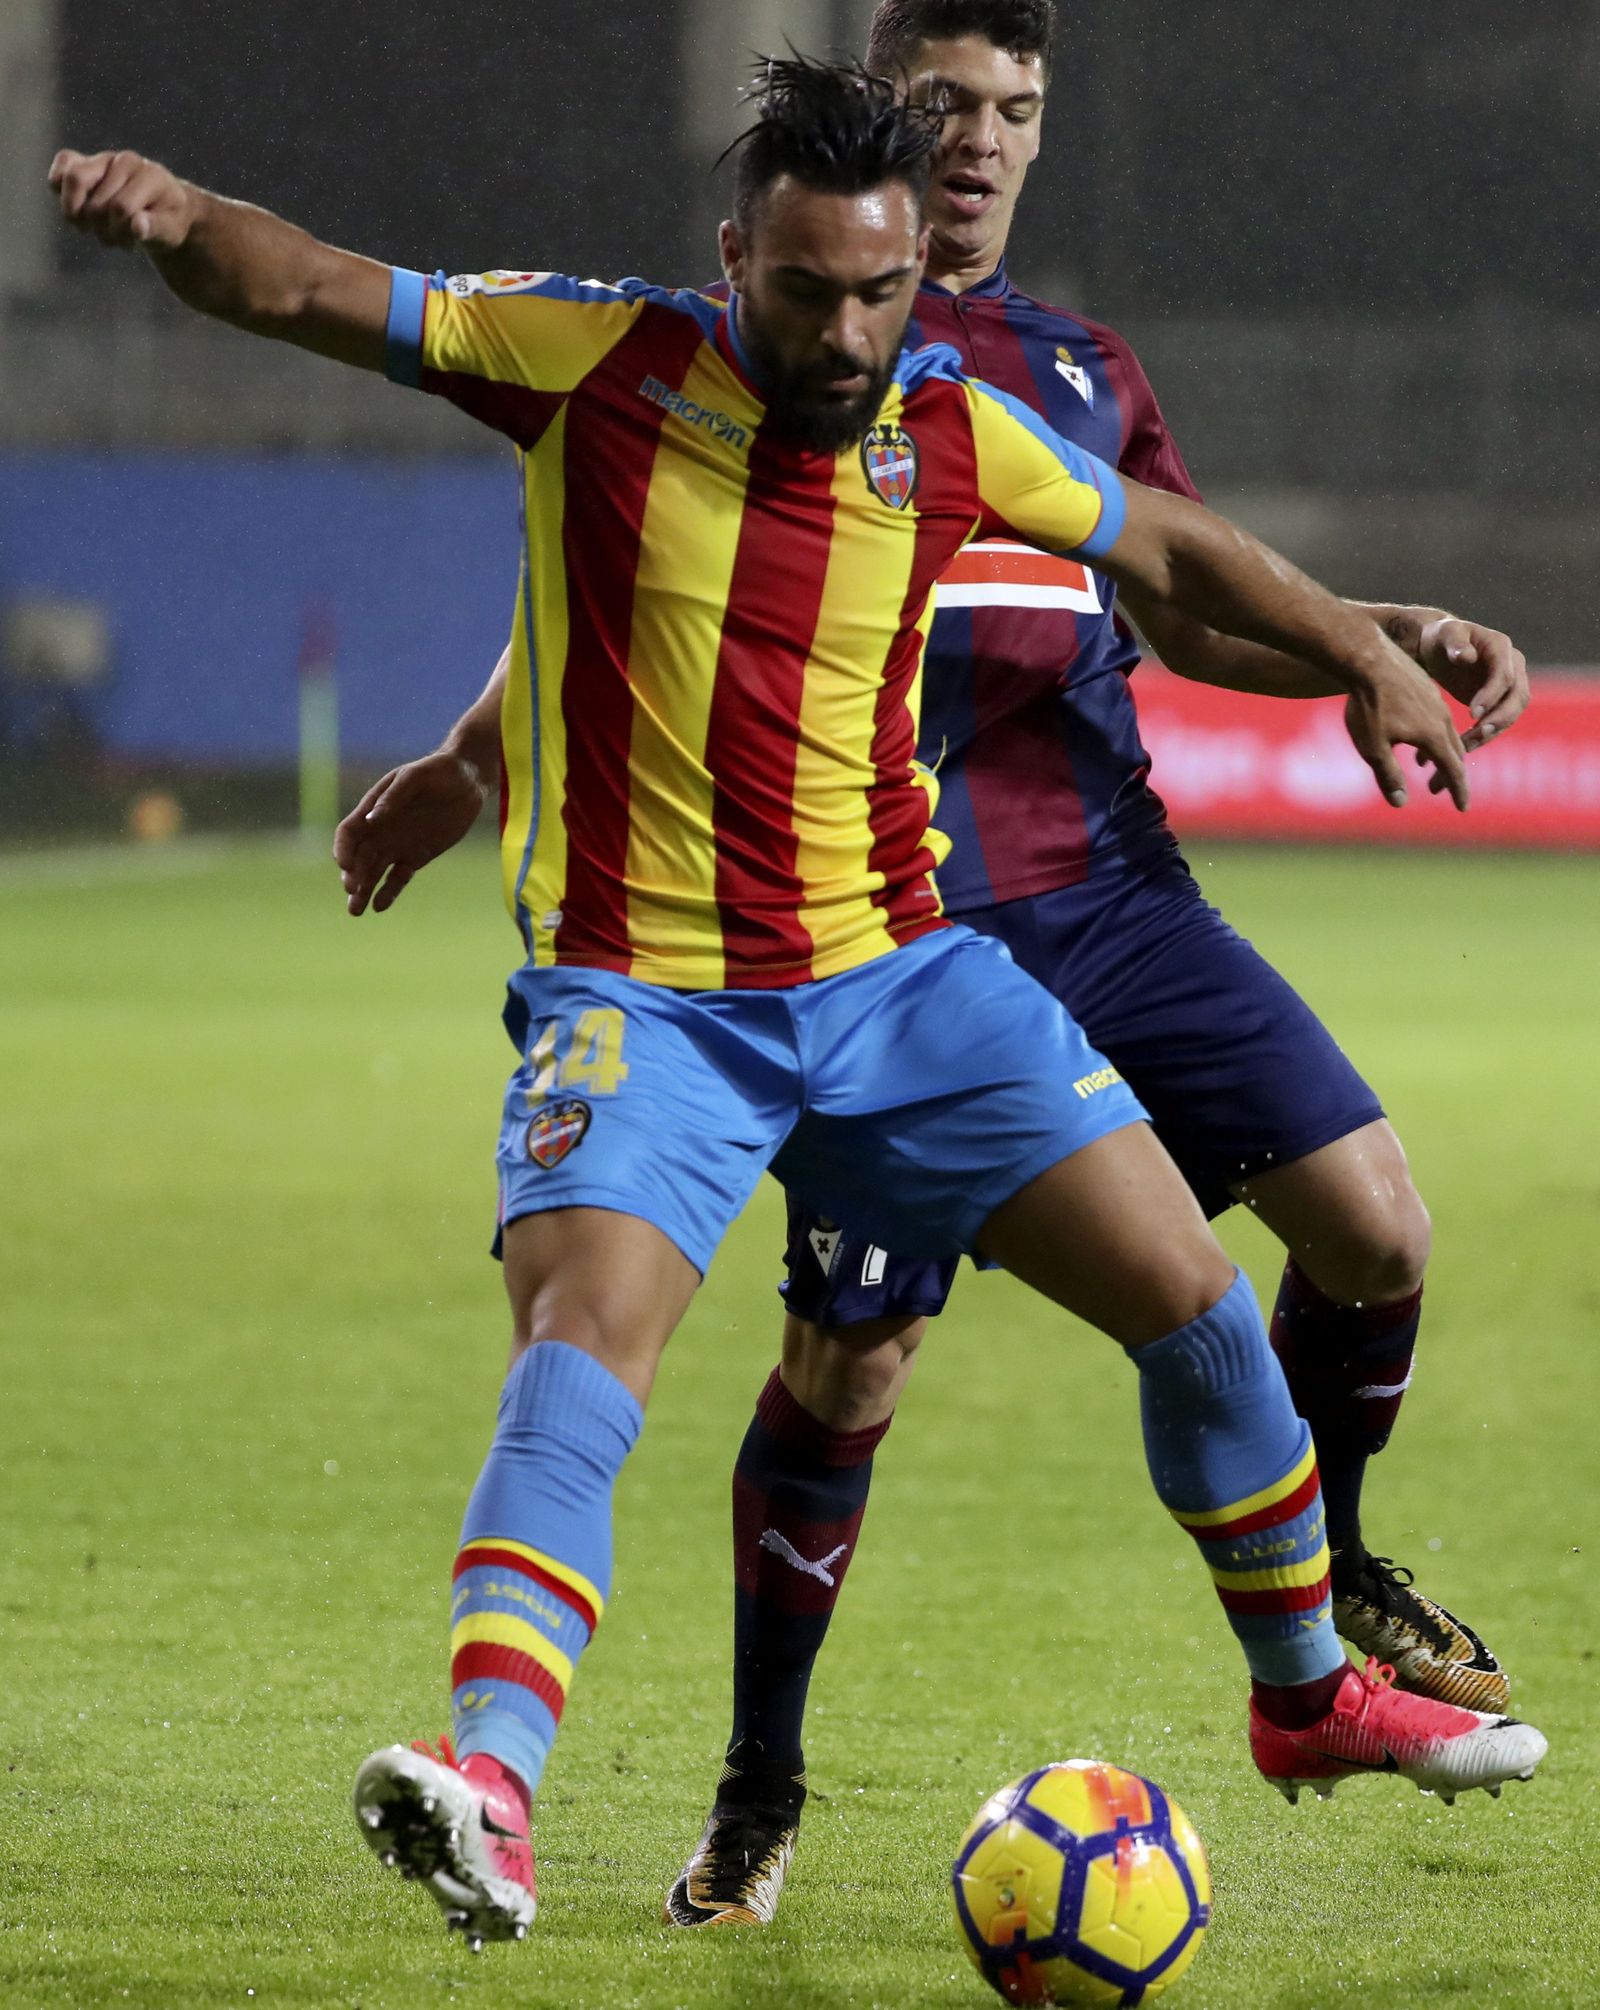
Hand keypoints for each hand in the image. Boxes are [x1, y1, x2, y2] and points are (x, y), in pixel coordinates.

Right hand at [49, 149, 195, 251]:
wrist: (163, 206)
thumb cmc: (168, 220)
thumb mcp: (171, 230)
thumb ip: (157, 228)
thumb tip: (137, 225)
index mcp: (150, 175)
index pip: (121, 208)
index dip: (121, 232)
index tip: (132, 243)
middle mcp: (124, 161)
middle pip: (96, 202)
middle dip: (103, 231)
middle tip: (116, 240)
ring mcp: (102, 159)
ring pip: (73, 180)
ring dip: (77, 215)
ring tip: (92, 228)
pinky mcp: (84, 160)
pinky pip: (63, 163)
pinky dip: (60, 187)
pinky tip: (75, 209)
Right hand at [333, 750, 489, 914]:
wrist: (468, 780)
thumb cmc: (439, 771)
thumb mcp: (416, 777)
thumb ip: (393, 797)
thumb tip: (370, 820)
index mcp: (373, 808)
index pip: (348, 832)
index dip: (343, 849)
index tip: (346, 866)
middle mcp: (380, 830)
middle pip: (358, 858)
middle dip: (352, 876)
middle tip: (353, 893)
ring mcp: (397, 845)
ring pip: (373, 872)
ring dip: (363, 891)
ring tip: (356, 911)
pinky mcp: (415, 857)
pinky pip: (397, 878)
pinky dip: (388, 892)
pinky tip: (379, 906)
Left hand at [1342, 645, 1469, 811]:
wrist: (1368, 659)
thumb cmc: (1368, 706)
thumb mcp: (1373, 747)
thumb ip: (1388, 776)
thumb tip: (1401, 803)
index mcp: (1434, 736)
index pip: (1453, 770)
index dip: (1459, 791)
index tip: (1462, 808)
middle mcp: (1441, 719)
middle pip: (1456, 753)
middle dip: (1454, 775)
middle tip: (1452, 793)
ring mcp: (1435, 702)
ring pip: (1447, 733)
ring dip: (1445, 753)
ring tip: (1433, 768)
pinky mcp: (1425, 689)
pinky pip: (1437, 718)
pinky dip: (1435, 734)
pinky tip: (1419, 736)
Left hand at [1416, 616, 1528, 752]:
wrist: (1440, 647)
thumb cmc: (1441, 637)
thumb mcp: (1446, 634)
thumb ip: (1456, 643)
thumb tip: (1467, 657)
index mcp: (1501, 647)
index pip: (1504, 675)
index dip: (1491, 695)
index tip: (1471, 713)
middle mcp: (1513, 666)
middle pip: (1517, 697)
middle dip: (1500, 718)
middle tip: (1478, 734)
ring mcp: (1510, 685)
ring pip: (1511, 713)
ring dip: (1492, 731)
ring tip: (1467, 746)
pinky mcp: (1500, 701)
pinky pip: (1499, 721)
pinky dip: (1485, 735)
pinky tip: (1465, 746)